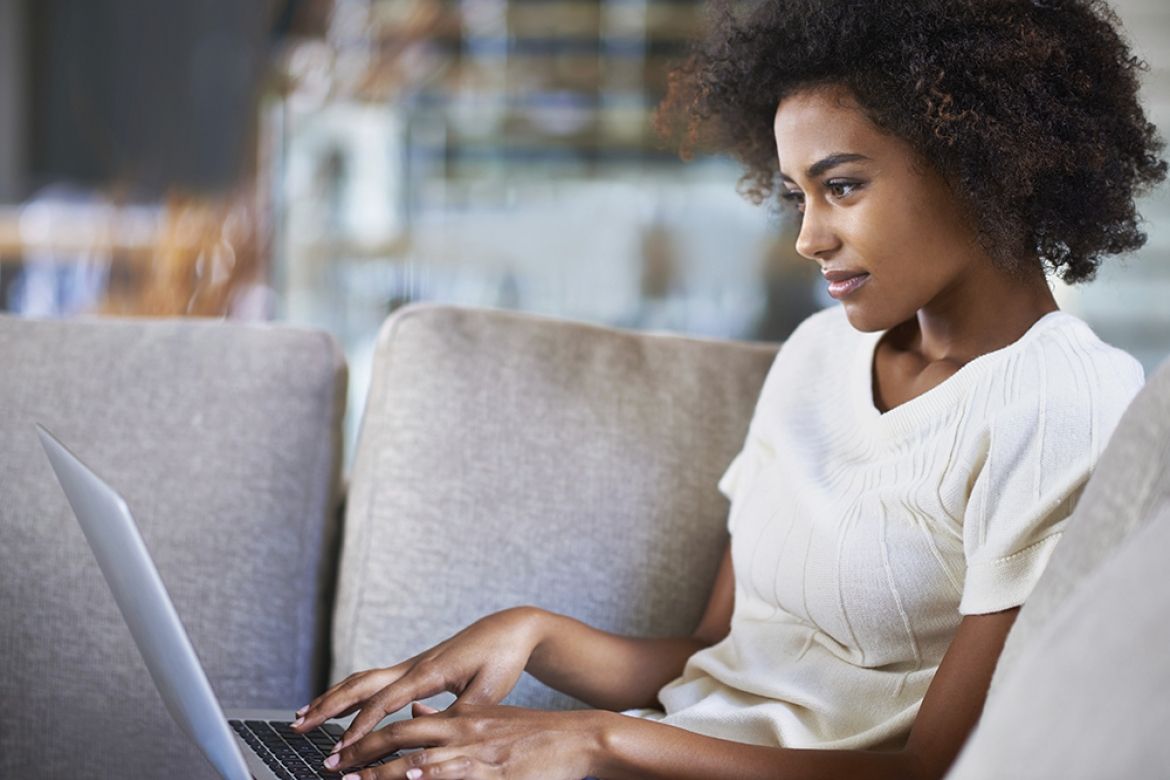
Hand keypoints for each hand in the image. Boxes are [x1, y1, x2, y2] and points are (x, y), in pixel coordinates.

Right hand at [294, 608, 546, 748]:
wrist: (509, 629)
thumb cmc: (501, 659)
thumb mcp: (489, 691)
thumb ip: (461, 713)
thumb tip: (435, 732)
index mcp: (428, 672)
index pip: (384, 702)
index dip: (360, 727)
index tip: (340, 749)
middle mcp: (413, 665)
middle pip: (360, 685)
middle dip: (328, 707)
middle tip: (298, 727)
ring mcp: (411, 664)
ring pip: (362, 680)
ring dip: (332, 698)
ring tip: (303, 715)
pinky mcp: (415, 667)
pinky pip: (375, 680)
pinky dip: (351, 693)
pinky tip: (338, 704)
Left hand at [320, 701, 601, 779]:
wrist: (577, 738)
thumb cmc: (534, 733)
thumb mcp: (489, 716)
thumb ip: (450, 717)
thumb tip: (416, 714)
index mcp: (461, 718)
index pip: (403, 725)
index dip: (369, 738)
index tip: (342, 751)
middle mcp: (464, 731)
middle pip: (402, 739)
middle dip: (363, 754)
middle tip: (332, 767)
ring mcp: (478, 753)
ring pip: (421, 761)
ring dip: (383, 774)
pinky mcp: (495, 773)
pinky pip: (454, 777)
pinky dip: (429, 779)